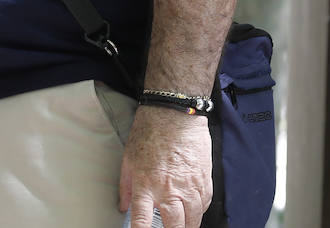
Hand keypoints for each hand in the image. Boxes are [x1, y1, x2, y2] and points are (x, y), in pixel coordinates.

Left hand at [119, 105, 211, 227]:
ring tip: (181, 223)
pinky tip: (191, 208)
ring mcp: (189, 187)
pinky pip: (204, 206)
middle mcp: (169, 189)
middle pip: (174, 227)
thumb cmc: (150, 130)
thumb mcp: (129, 157)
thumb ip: (126, 185)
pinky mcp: (205, 181)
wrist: (175, 113)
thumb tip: (124, 206)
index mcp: (146, 184)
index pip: (142, 221)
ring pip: (193, 221)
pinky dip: (198, 211)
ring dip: (187, 225)